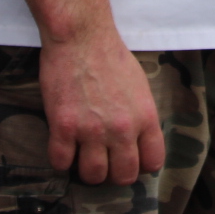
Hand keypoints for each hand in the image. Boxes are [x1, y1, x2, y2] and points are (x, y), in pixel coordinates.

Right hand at [38, 28, 164, 185]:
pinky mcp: (63, 127)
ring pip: (93, 176)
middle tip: (104, 160)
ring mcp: (92, 130)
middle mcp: (122, 129)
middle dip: (114, 173)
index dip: (140, 165)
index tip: (129, 159)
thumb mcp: (140, 87)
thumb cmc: (111, 56)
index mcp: (145, 117)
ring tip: (82, 155)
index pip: (153, 162)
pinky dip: (61, 159)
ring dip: (87, 170)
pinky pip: (61, 163)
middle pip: (123, 176)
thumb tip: (138, 142)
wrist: (81, 37)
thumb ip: (141, 117)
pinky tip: (63, 145)